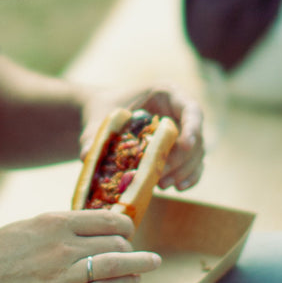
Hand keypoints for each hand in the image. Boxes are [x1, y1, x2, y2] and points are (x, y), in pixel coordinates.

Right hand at [0, 210, 160, 282]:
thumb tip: (83, 229)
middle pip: (115, 242)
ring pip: (115, 264)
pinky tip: (131, 282)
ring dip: (139, 263)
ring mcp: (62, 275)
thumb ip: (55, 229)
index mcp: (53, 222)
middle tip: (137, 251)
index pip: (105, 219)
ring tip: (152, 263)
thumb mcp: (23, 229)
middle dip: (131, 246)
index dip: (122, 226)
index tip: (127, 232)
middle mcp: (62, 245)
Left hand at [80, 84, 203, 190]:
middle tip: (161, 179)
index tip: (184, 146)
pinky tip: (177, 188)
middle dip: (181, 160)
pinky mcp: (180, 149)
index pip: (191, 109)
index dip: (192, 128)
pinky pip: (193, 164)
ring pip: (196, 154)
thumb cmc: (103, 109)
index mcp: (167, 94)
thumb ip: (93, 134)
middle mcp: (180, 111)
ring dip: (183, 172)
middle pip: (195, 137)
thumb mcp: (97, 118)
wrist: (104, 115)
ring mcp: (183, 131)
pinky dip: (188, 177)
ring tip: (162, 186)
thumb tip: (85, 155)